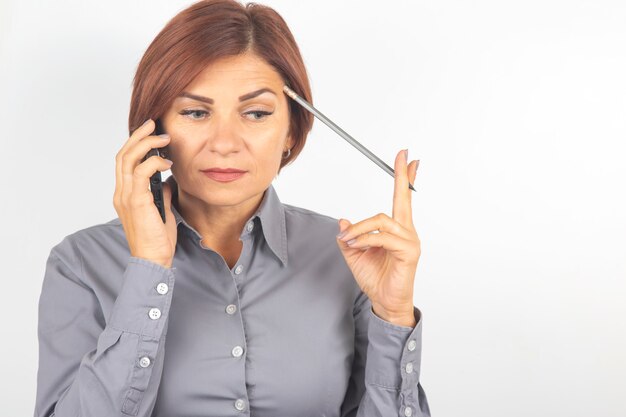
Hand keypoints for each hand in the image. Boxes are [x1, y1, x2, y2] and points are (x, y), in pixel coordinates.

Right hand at [113, 119, 176, 268]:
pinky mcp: (136, 202)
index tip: (150, 132)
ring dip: (146, 144)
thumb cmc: (157, 240)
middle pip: (123, 154)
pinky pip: (141, 173)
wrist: (153, 260)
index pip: (124, 161)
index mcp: (125, 194)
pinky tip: (167, 162)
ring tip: (164, 138)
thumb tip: (166, 180)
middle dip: (138, 136)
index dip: (135, 144)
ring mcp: (126, 197)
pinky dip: (154, 162)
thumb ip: (160, 194)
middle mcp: (121, 193)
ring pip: (128, 159)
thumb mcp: (161, 211)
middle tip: (153, 124)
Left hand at [336, 149, 419, 326]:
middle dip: (402, 176)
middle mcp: (406, 231)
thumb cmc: (376, 278)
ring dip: (360, 229)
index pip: (402, 199)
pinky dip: (366, 240)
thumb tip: (343, 221)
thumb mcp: (355, 255)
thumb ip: (350, 237)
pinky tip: (356, 246)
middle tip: (403, 156)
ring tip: (348, 241)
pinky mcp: (408, 252)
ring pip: (381, 220)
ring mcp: (409, 241)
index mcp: (396, 230)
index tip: (406, 159)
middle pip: (403, 198)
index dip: (404, 178)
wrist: (384, 302)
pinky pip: (383, 238)